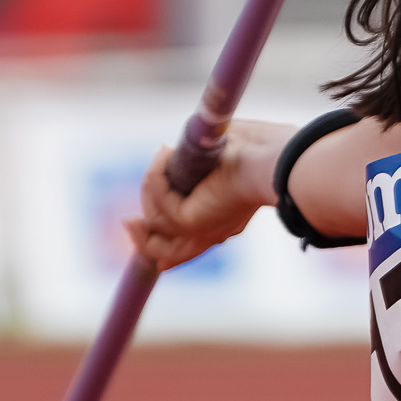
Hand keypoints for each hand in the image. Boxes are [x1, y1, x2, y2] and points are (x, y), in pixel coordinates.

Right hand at [124, 126, 281, 269]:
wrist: (272, 157)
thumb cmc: (256, 147)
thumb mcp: (219, 151)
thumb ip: (195, 157)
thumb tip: (169, 151)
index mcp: (222, 217)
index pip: (185, 243)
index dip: (157, 244)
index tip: (133, 230)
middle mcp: (212, 231)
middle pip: (164, 252)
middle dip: (142, 239)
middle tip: (128, 220)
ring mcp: (200, 231)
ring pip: (153, 226)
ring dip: (150, 186)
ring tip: (164, 154)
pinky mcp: (190, 222)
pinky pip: (156, 204)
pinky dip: (155, 176)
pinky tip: (166, 153)